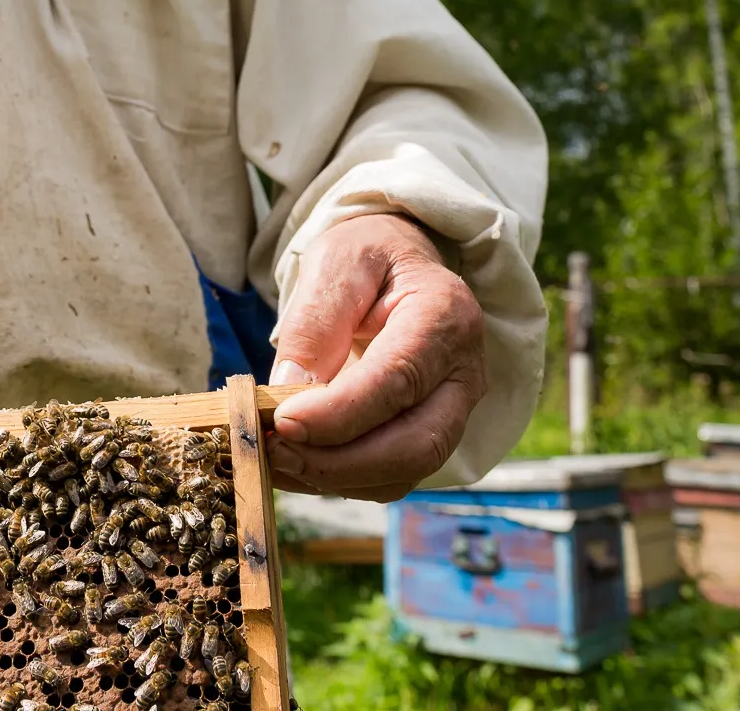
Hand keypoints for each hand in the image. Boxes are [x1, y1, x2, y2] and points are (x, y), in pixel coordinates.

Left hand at [266, 213, 486, 500]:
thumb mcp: (335, 264)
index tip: (282, 424)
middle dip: (340, 461)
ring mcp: (455, 409)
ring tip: (276, 459)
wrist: (395, 265)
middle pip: (416, 442)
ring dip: (336, 478)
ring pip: (407, 469)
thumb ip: (315, 323)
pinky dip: (342, 482)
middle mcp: (464, 370)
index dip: (339, 413)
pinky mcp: (433, 433)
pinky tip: (297, 464)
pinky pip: (394, 476)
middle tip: (275, 451)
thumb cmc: (366, 258)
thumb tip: (288, 392)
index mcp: (445, 314)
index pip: (398, 379)